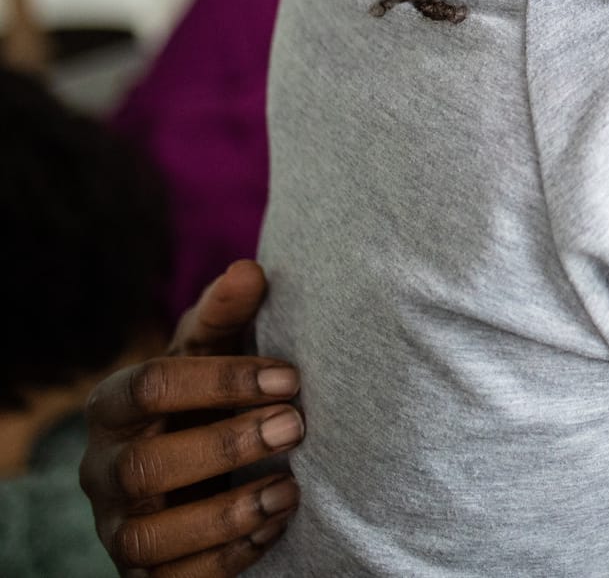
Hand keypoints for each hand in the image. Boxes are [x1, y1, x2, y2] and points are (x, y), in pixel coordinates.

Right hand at [79, 261, 304, 576]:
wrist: (194, 469)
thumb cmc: (204, 399)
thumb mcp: (213, 354)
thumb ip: (227, 316)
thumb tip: (250, 271)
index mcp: (113, 406)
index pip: (148, 386)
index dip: (220, 381)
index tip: (290, 376)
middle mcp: (103, 471)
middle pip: (144, 466)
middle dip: (226, 446)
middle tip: (297, 425)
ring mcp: (119, 527)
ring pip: (148, 537)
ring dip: (226, 515)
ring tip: (290, 489)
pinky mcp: (145, 575)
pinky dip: (225, 559)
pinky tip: (274, 527)